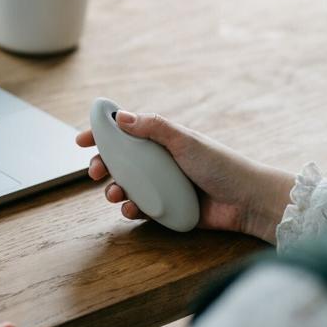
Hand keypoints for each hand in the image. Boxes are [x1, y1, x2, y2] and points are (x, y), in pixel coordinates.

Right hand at [76, 111, 294, 242]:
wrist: (246, 201)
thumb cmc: (221, 165)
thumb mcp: (186, 141)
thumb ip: (154, 128)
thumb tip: (121, 116)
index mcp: (163, 139)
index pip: (126, 132)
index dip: (101, 134)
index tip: (80, 140)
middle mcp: (160, 161)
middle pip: (120, 161)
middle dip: (102, 165)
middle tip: (94, 172)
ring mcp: (163, 185)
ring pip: (127, 186)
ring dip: (114, 189)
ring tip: (115, 194)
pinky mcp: (168, 208)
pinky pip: (141, 208)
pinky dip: (131, 209)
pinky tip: (131, 210)